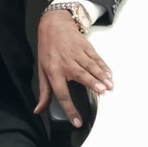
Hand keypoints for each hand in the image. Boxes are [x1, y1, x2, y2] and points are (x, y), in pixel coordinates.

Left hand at [33, 9, 113, 127]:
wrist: (54, 24)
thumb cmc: (47, 49)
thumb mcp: (42, 70)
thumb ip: (43, 92)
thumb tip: (38, 110)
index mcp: (53, 72)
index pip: (61, 93)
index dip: (69, 109)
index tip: (77, 121)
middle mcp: (66, 63)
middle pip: (80, 75)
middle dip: (92, 83)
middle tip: (102, 91)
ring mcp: (76, 54)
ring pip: (90, 67)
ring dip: (101, 76)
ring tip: (109, 85)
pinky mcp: (85, 47)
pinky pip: (96, 58)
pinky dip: (103, 67)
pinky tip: (109, 74)